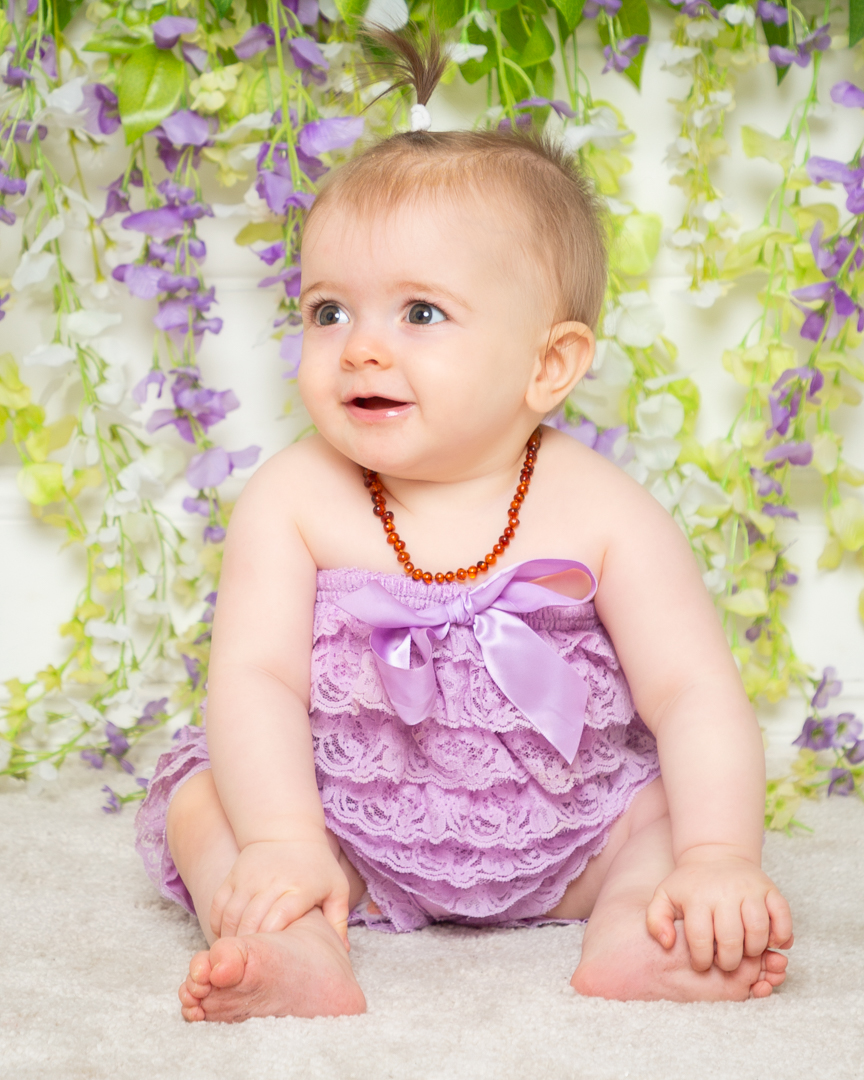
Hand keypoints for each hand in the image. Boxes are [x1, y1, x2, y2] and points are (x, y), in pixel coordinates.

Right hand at [210, 835, 350, 947]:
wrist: (287, 830)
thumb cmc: (316, 865)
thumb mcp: (336, 887)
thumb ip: (339, 920)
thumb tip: (342, 950)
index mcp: (299, 888)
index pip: (279, 918)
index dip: (270, 941)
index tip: (269, 959)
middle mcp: (272, 882)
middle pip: (252, 921)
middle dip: (248, 947)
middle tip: (248, 967)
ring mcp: (249, 878)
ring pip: (232, 915)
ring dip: (231, 939)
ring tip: (236, 958)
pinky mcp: (233, 876)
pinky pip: (218, 905)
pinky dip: (217, 925)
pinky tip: (225, 939)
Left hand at [645, 846, 793, 971]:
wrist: (715, 854)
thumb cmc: (689, 884)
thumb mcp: (664, 897)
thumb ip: (656, 920)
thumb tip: (667, 944)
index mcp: (697, 897)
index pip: (701, 939)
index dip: (702, 960)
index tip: (702, 963)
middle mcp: (725, 892)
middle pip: (732, 940)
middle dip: (729, 962)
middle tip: (726, 963)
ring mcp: (750, 889)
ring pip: (759, 931)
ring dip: (754, 951)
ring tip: (745, 953)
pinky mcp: (770, 889)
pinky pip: (783, 917)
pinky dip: (782, 935)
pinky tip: (771, 942)